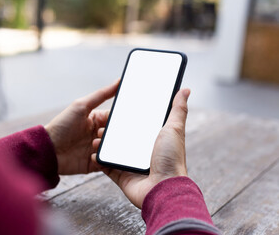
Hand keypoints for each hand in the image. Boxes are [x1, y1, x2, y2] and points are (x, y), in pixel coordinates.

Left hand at [45, 80, 118, 174]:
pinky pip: (107, 163)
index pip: (115, 118)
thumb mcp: (81, 106)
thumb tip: (119, 81)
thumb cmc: (62, 125)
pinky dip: (102, 160)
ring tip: (93, 144)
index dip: (119, 119)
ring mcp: (97, 149)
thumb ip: (102, 94)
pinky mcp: (95, 163)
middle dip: (113, 135)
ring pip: (113, 149)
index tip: (122, 120)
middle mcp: (99, 134)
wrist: (48, 150)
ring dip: (106, 147)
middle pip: (116, 135)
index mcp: (98, 119)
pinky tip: (91, 156)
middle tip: (100, 133)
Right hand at [92, 88, 190, 207]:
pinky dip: (99, 160)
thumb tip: (185, 89)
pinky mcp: (121, 175)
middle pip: (122, 137)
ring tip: (96, 136)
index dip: (127, 117)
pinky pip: (107, 167)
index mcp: (153, 140)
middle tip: (103, 123)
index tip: (117, 109)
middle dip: (111, 130)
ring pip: (112, 151)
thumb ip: (178, 109)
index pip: (138, 125)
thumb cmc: (172, 159)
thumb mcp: (174, 129)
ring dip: (102, 143)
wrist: (163, 189)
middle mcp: (141, 152)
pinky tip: (94, 151)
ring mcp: (131, 164)